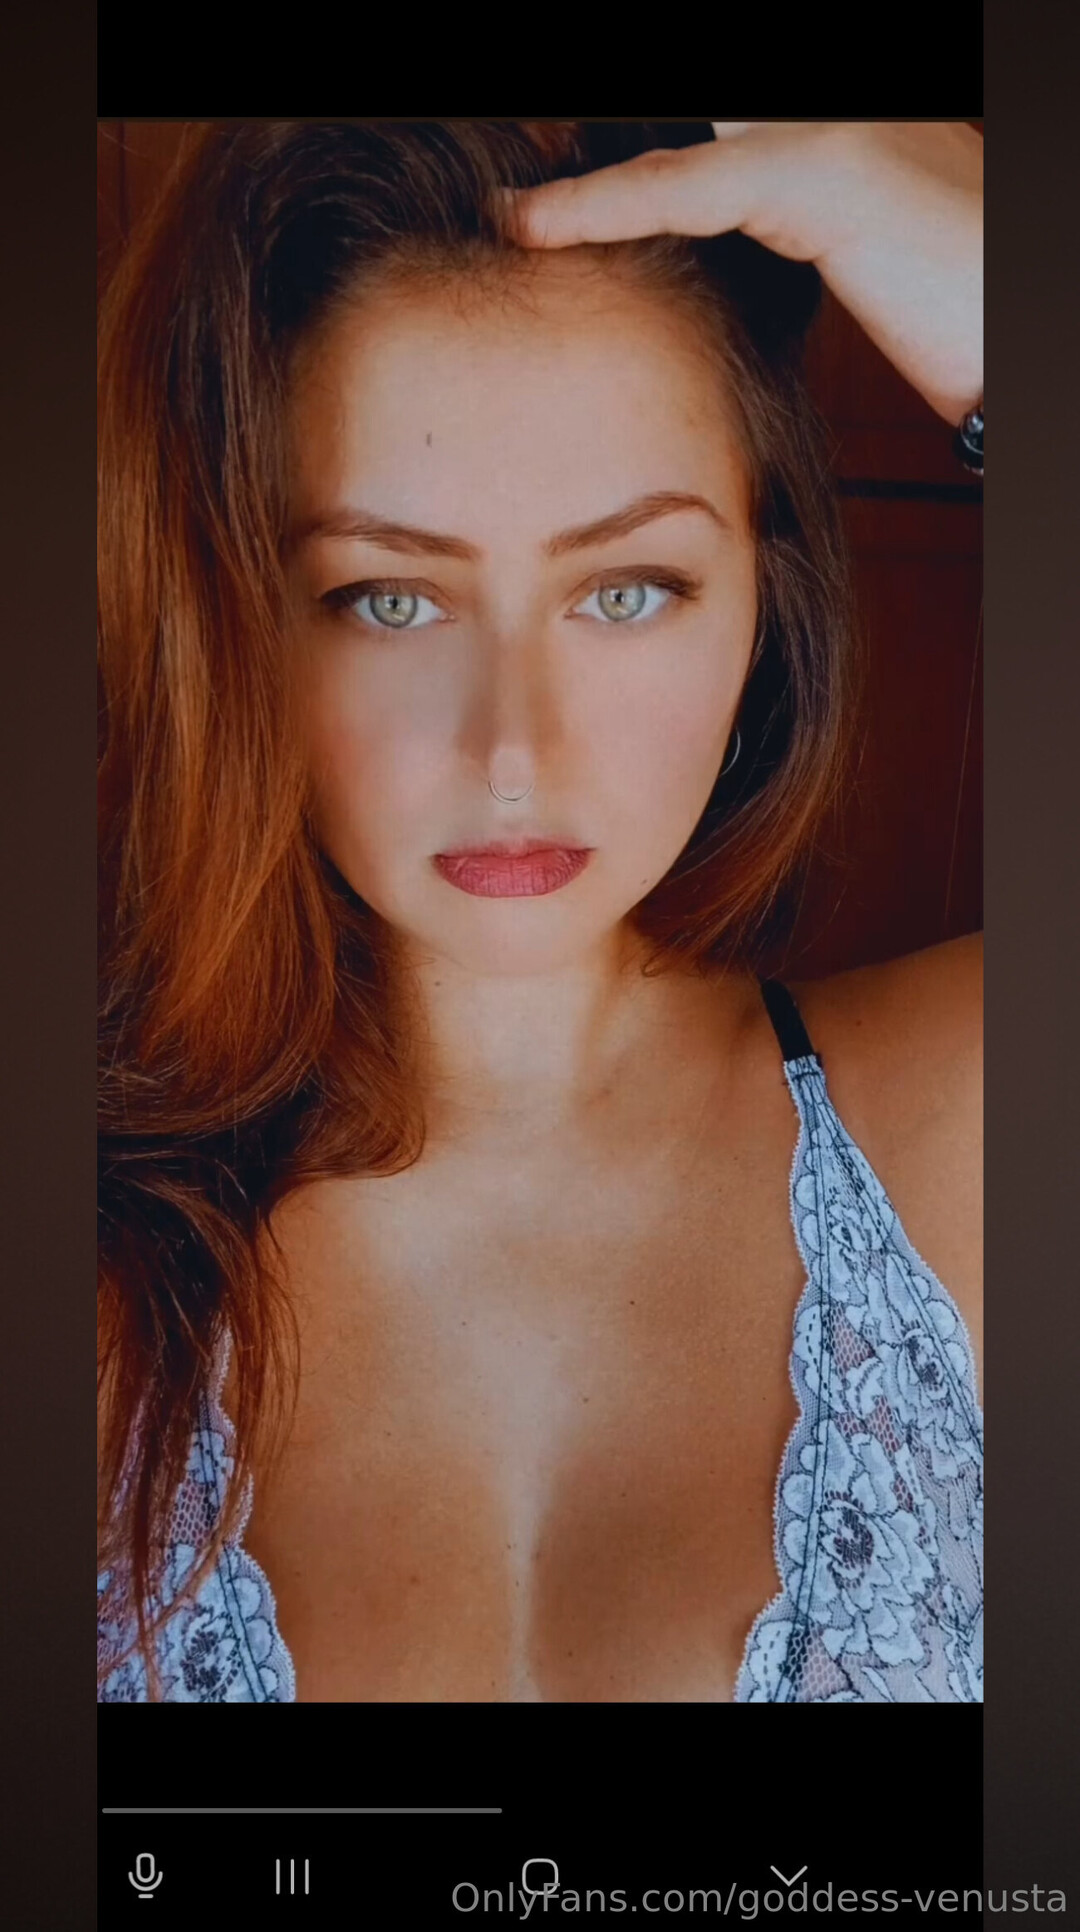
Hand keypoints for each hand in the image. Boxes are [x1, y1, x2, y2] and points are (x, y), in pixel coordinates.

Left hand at [505, 123, 982, 426]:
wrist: (1031, 334)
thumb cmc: (968, 317)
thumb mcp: (868, 264)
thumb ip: (794, 243)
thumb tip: (720, 274)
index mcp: (837, 128)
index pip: (707, 129)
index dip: (630, 150)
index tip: (548, 178)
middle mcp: (832, 110)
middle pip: (689, 122)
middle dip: (607, 140)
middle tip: (513, 180)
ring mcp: (832, 128)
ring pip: (675, 141)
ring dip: (587, 167)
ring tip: (505, 195)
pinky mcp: (822, 174)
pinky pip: (684, 186)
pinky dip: (597, 205)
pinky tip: (531, 221)